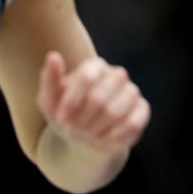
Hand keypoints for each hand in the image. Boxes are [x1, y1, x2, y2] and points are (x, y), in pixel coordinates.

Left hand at [36, 51, 150, 153]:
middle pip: (98, 99)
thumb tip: (53, 56)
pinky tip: (106, 137)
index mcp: (94, 66)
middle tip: (73, 129)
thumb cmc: (65, 113)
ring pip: (115, 112)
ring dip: (96, 130)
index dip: (71, 102)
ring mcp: (131, 91)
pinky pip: (133, 123)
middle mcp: (116, 74)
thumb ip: (50, 78)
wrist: (84, 134)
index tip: (61, 119)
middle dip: (81, 120)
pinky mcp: (142, 109)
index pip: (85, 77)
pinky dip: (115, 135)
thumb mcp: (50, 100)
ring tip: (89, 134)